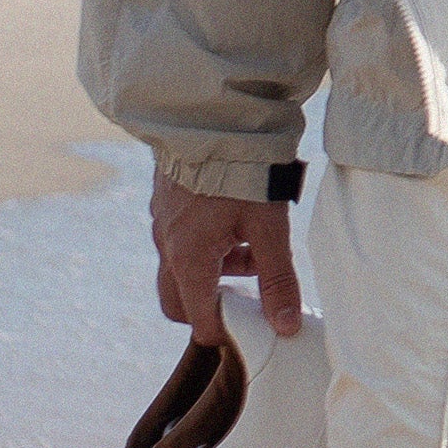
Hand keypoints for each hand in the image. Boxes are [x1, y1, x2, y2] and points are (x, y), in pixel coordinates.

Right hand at [150, 171, 302, 345]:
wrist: (214, 116)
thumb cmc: (243, 172)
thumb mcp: (269, 227)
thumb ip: (278, 279)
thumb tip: (285, 327)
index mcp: (189, 259)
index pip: (200, 321)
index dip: (228, 330)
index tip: (255, 323)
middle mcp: (167, 245)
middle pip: (179, 301)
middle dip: (211, 304)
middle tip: (248, 291)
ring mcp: (162, 222)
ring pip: (181, 266)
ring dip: (213, 269)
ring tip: (253, 247)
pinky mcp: (165, 201)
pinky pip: (179, 238)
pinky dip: (205, 244)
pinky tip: (235, 221)